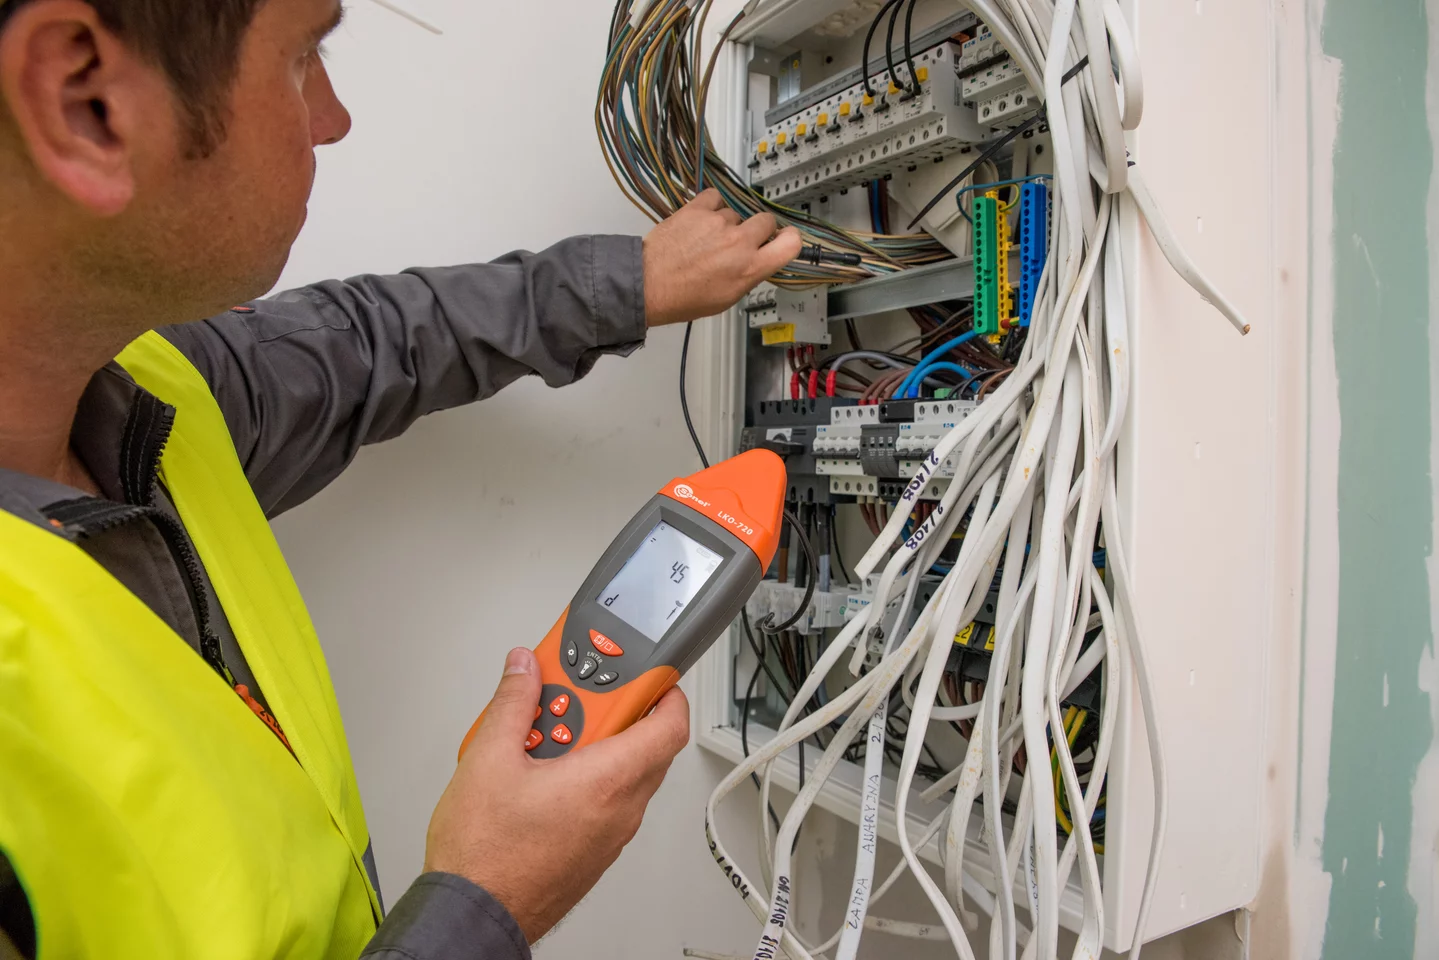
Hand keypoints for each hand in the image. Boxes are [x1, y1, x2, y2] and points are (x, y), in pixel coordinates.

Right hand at [424, 648, 689, 941]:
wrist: (474, 914)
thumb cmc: (486, 856)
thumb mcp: (489, 758)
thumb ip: (513, 703)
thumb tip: (525, 668)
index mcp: (607, 780)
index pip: (669, 725)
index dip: (665, 690)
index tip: (645, 670)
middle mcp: (620, 809)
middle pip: (643, 743)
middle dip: (611, 711)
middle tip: (567, 698)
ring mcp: (611, 834)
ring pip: (623, 772)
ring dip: (594, 745)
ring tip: (542, 736)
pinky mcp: (595, 850)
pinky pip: (607, 800)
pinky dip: (587, 776)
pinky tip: (541, 772)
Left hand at [643, 189, 803, 325]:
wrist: (649, 285)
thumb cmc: (684, 298)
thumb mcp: (728, 297)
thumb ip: (750, 274)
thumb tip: (760, 259)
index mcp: (750, 268)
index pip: (791, 243)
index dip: (790, 239)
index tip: (784, 239)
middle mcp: (739, 242)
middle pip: (766, 220)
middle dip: (757, 229)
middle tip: (740, 240)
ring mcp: (718, 222)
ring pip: (736, 212)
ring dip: (727, 222)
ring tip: (708, 239)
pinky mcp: (698, 209)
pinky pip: (715, 198)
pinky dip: (711, 206)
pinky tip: (702, 221)